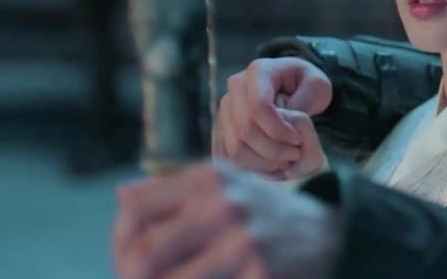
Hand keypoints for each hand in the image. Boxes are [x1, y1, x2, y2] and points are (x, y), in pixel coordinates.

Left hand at [112, 160, 340, 278]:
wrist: (326, 233)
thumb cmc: (262, 210)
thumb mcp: (225, 185)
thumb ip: (173, 190)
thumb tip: (122, 196)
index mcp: (209, 179)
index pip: (135, 210)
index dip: (120, 238)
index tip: (127, 252)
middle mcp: (224, 206)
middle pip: (144, 255)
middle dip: (132, 275)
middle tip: (137, 278)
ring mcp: (242, 244)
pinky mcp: (258, 274)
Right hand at [213, 58, 331, 176]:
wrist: (292, 87)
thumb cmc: (306, 85)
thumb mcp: (318, 85)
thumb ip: (305, 101)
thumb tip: (285, 122)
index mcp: (259, 71)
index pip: (259, 106)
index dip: (278, 130)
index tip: (298, 139)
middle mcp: (236, 87)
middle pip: (245, 129)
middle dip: (274, 149)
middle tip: (296, 153)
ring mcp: (225, 108)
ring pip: (235, 146)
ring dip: (263, 161)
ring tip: (285, 159)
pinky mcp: (222, 127)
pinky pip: (229, 156)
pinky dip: (251, 166)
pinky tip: (271, 163)